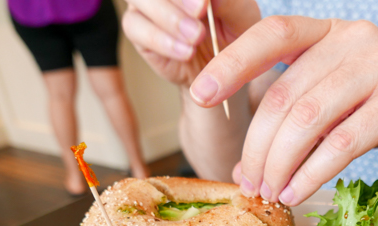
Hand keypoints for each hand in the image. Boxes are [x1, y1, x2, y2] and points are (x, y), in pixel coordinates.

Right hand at [123, 0, 260, 87]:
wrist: (223, 68)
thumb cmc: (234, 32)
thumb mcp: (241, 15)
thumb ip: (228, 1)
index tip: (206, 2)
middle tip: (201, 12)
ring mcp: (147, 3)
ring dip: (169, 18)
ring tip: (195, 37)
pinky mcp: (138, 30)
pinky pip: (136, 28)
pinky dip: (161, 40)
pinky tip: (186, 52)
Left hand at [189, 16, 377, 204]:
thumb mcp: (342, 95)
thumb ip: (301, 111)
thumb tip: (249, 163)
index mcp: (332, 32)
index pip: (273, 34)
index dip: (233, 63)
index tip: (199, 94)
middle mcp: (355, 40)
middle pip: (286, 94)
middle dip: (258, 146)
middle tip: (248, 182)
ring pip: (310, 119)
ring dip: (281, 164)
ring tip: (270, 192)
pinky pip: (343, 142)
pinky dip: (313, 172)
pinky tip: (297, 191)